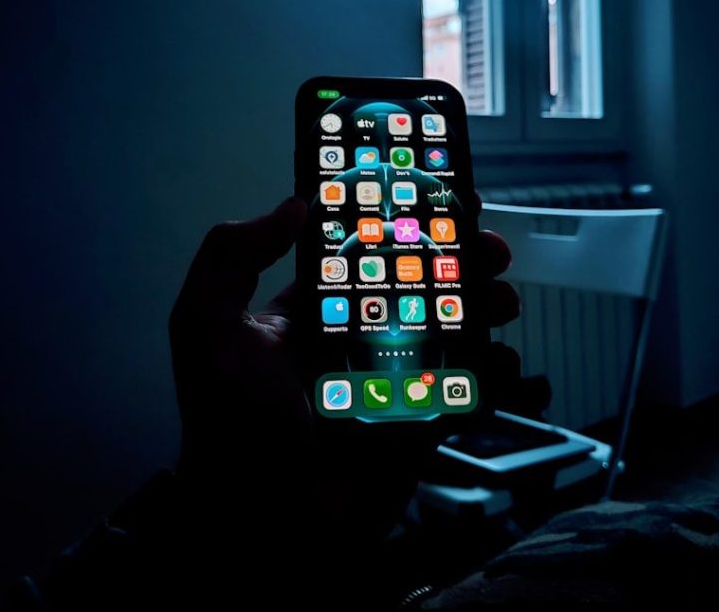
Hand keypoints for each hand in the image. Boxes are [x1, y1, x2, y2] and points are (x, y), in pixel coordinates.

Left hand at [168, 196, 519, 548]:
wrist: (263, 522)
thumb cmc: (233, 422)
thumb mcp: (209, 328)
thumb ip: (231, 257)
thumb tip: (293, 204)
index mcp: (315, 307)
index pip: (366, 251)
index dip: (402, 222)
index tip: (438, 196)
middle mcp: (358, 335)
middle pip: (422, 285)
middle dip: (461, 261)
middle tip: (491, 249)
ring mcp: (395, 378)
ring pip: (453, 331)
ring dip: (486, 311)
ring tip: (503, 302)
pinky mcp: (422, 420)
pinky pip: (469, 391)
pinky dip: (498, 379)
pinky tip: (509, 369)